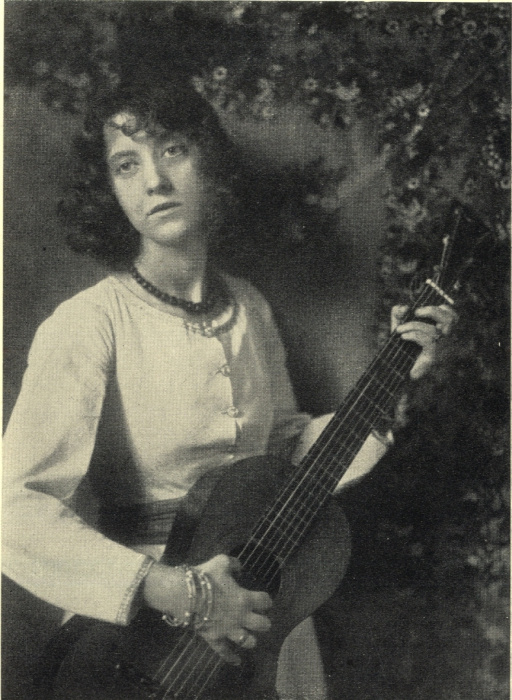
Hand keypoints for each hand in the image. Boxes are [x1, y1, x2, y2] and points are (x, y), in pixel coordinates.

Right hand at [143, 554, 271, 664]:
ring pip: (248, 641)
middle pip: (262, 625)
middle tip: (261, 618)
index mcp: (244, 598)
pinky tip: (237, 661)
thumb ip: (234, 564)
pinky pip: (224, 651)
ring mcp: (228, 630)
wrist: (184, 594)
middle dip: (264, 622)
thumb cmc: (204, 577)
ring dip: (251, 639)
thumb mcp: (221, 562)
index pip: (264, 601)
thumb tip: (240, 566)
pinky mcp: (215, 638)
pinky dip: (231, 657)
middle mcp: (240, 617)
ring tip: (251, 636)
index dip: (266, 600)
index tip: (264, 600)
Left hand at [392, 304, 456, 379]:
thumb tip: (403, 308)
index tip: (428, 308)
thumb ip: (399, 314)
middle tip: (416, 312)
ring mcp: (440, 349)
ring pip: (434, 330)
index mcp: (440, 332)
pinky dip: (414, 335)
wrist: (397, 372)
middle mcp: (444, 340)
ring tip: (400, 329)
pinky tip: (403, 337)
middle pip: (449, 319)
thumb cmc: (401, 347)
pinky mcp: (433, 358)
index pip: (453, 317)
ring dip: (414, 325)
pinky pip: (428, 341)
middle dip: (432, 311)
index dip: (445, 309)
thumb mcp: (399, 326)